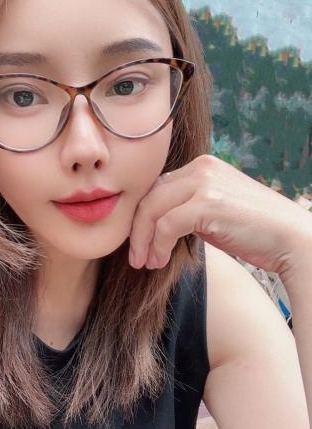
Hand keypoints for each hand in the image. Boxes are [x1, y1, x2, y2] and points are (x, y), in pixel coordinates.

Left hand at [128, 155, 311, 276]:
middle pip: (149, 195)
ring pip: (151, 209)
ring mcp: (204, 182)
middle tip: (135, 257)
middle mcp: (201, 167)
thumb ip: (189, 208)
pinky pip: (165, 224)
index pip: (157, 187)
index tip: (141, 243)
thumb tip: (157, 223)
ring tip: (144, 263)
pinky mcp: (207, 203)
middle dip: (137, 228)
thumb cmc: (255, 232)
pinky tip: (159, 261)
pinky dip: (157, 245)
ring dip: (142, 240)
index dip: (143, 216)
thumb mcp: (216, 212)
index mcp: (203, 166)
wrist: (292, 240)